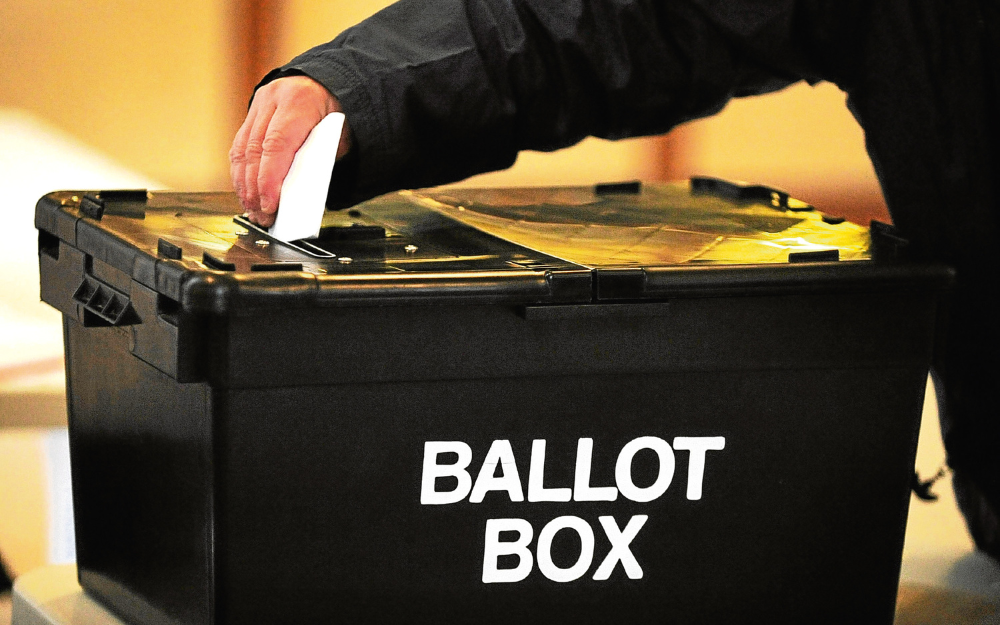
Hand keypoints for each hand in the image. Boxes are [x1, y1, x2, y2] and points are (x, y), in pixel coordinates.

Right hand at [230, 75, 351, 226]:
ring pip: (242, 150)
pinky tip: (246, 192)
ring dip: (244, 184)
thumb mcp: (337, 137)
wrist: (328, 83)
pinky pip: (240, 146)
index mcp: (299, 101)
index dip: (269, 179)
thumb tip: (297, 195)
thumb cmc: (335, 113)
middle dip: (255, 188)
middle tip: (262, 215)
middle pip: (255, 150)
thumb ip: (317, 161)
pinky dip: (241, 172)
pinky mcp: (251, 114)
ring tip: (253, 209)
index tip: (269, 205)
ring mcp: (259, 104)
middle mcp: (273, 99)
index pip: (277, 145)